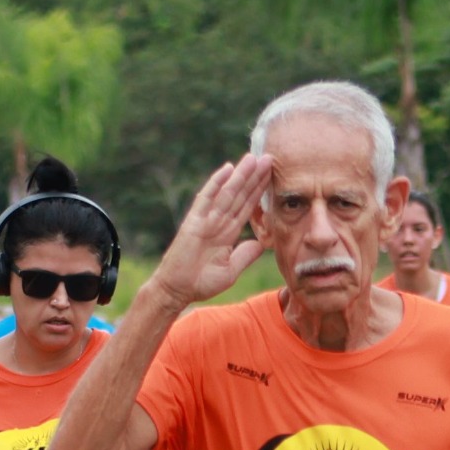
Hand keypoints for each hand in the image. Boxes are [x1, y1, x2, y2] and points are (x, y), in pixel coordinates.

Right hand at [147, 156, 273, 306]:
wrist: (177, 290)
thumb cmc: (201, 282)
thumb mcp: (231, 270)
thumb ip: (245, 255)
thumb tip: (262, 244)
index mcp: (228, 232)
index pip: (247, 207)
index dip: (259, 192)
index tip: (272, 177)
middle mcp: (218, 222)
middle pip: (240, 195)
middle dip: (254, 178)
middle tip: (269, 159)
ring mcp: (206, 219)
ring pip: (227, 193)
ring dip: (241, 176)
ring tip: (254, 159)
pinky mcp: (194, 221)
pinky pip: (207, 198)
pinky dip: (216, 183)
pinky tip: (227, 169)